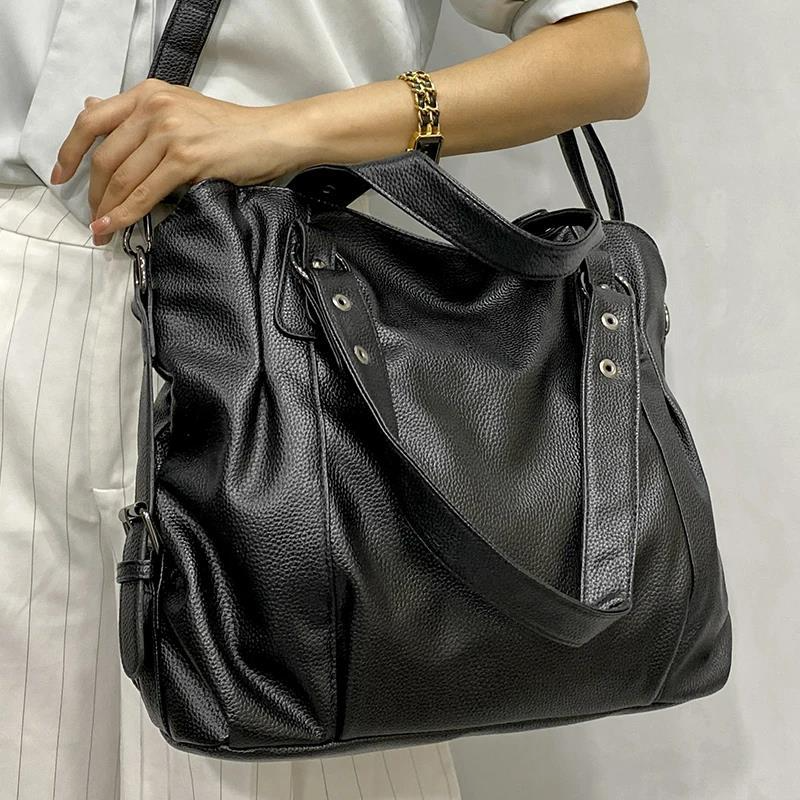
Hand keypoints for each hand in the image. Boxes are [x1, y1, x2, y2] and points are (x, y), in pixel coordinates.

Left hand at [52, 79, 315, 244]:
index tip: (61, 175)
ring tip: (102, 229)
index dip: (70, 151)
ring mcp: (170, 132)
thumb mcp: (179, 109)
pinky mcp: (186, 158)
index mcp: (149, 94)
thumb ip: (139, 114)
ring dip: (107, 208)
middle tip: (91, 215)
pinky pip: (145, 192)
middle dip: (93, 192)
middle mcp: (154, 107)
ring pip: (122, 177)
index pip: (93, 120)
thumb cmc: (232, 130)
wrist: (272, 135)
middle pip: (105, 155)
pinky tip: (116, 226)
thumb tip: (94, 111)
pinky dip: (126, 213)